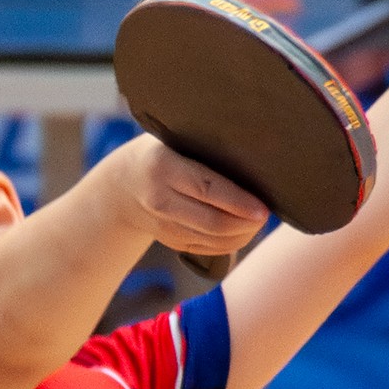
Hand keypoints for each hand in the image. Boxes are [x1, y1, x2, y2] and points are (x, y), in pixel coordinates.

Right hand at [101, 135, 267, 257]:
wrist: (122, 185)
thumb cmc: (161, 151)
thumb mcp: (173, 138)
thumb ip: (204, 144)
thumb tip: (256, 147)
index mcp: (163, 168)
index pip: (207, 189)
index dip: (238, 202)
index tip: (263, 208)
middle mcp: (160, 200)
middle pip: (213, 222)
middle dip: (246, 223)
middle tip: (267, 214)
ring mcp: (164, 226)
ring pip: (214, 241)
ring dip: (243, 235)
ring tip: (259, 222)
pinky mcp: (172, 242)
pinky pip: (209, 249)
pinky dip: (231, 243)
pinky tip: (244, 230)